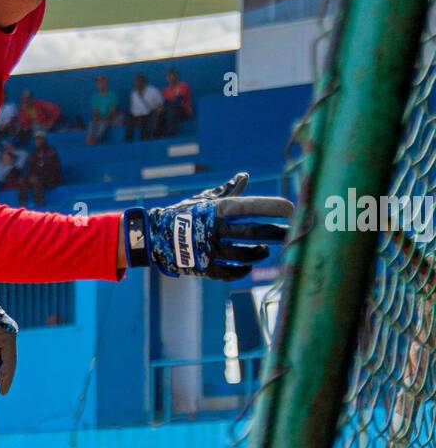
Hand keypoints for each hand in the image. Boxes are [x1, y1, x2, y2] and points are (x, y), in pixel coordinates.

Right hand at [122, 172, 292, 280]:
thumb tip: (245, 175)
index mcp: (217, 209)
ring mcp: (210, 250)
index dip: (272, 207)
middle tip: (293, 233)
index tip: (292, 208)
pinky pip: (230, 272)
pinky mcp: (204, 268)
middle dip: (276, 233)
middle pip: (254, 232)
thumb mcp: (205, 200)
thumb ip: (228, 191)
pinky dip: (242, 270)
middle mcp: (215, 229)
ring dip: (259, 253)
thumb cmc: (184, 214)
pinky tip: (247, 266)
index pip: (250, 206)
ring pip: (245, 254)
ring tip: (265, 250)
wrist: (154, 237)